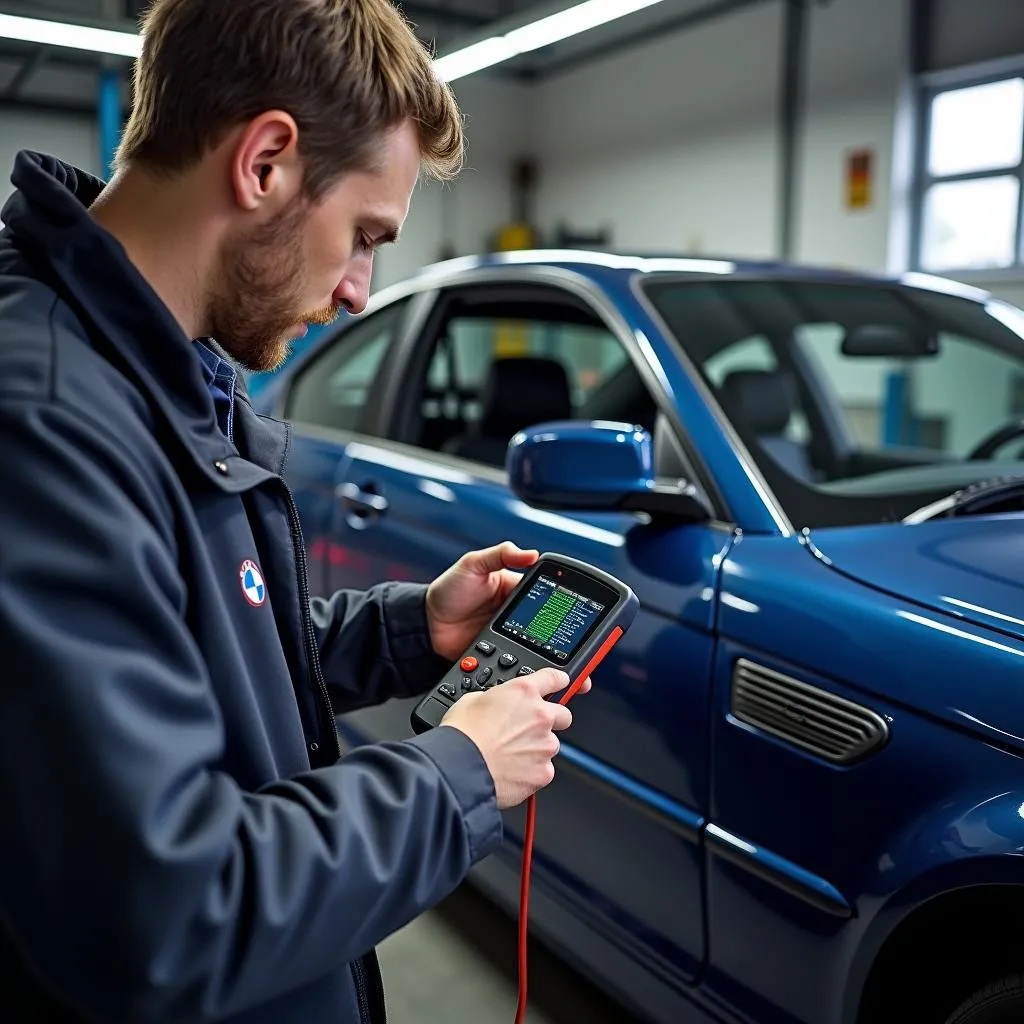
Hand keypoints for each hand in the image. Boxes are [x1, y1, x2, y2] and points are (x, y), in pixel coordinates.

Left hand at [426, 544, 589, 707]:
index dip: (568, 610)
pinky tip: (542, 685)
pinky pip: (520, 670)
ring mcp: (510, 641)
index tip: (585, 618)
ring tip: (573, 678)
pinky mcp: (498, 660)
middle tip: (588, 658)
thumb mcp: (472, 565)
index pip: (551, 600)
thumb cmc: (446, 592)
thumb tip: (529, 553)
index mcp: (516, 593)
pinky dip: (532, 678)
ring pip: (541, 656)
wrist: (423, 627)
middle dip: (573, 647)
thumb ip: (500, 555)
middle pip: (553, 634)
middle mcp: (518, 619)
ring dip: (558, 668)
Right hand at [440, 669, 583, 808]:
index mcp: (524, 692)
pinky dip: (532, 771)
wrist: (458, 767)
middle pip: (563, 715)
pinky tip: (512, 771)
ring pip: (551, 745)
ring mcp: (545, 745)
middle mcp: (540, 716)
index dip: (557, 681)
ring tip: (511, 755)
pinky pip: (544, 770)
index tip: (560, 684)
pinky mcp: (544, 772)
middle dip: (552, 720)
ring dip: (537, 748)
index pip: (555, 678)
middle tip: (530, 729)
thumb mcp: (473, 699)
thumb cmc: (462, 734)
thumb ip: (495, 698)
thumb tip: (496, 704)